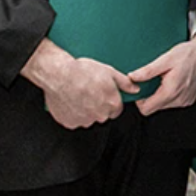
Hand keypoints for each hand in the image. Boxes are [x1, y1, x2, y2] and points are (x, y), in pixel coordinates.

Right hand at [21, 38, 137, 129]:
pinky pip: (74, 121)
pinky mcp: (69, 123)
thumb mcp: (110, 72)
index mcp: (112, 104)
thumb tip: (136, 89)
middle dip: (98, 106)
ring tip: (78, 95)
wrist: (59, 74)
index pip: (116, 110)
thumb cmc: (83, 71)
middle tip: (89, 92)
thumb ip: (125, 83)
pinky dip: (72, 114)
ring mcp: (84, 121)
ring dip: (85, 111)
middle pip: (103, 115)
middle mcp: (99, 115)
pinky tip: (70, 101)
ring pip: (88, 119)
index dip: (110, 101)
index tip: (102, 94)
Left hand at [129, 35, 195, 115]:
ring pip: (163, 106)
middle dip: (150, 96)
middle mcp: (179, 100)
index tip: (141, 88)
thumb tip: (132, 77)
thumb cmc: (188, 54)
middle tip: (153, 80)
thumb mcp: (166, 59)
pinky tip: (173, 82)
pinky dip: (169, 94)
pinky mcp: (189, 100)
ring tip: (165, 79)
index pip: (146, 109)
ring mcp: (185, 101)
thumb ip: (148, 71)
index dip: (139, 100)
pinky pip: (173, 102)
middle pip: (154, 108)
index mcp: (171, 91)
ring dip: (160, 95)